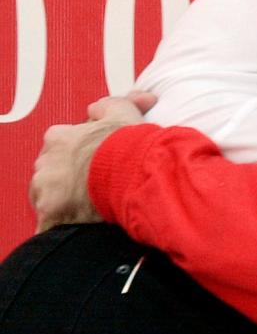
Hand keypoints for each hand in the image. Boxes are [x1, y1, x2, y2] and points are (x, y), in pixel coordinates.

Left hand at [29, 93, 155, 232]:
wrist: (133, 173)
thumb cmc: (128, 146)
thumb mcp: (124, 113)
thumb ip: (109, 106)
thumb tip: (100, 107)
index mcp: (60, 137)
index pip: (61, 145)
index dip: (80, 155)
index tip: (96, 163)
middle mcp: (46, 161)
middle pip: (52, 173)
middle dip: (69, 180)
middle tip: (95, 187)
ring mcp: (46, 189)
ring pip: (48, 198)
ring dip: (64, 203)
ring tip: (90, 209)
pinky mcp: (51, 213)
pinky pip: (50, 224)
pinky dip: (63, 226)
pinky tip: (80, 227)